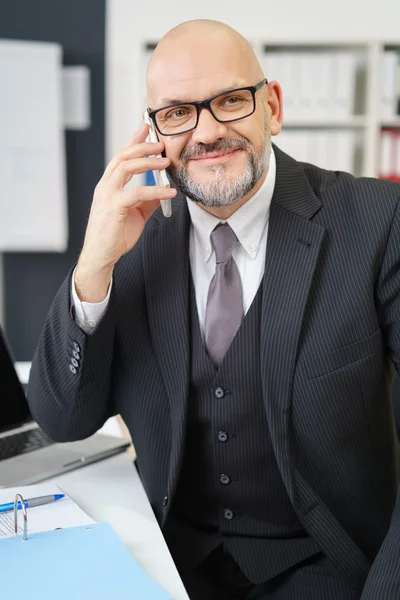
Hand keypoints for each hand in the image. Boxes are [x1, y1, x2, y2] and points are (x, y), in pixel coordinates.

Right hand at [75, 124, 176, 301]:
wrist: (101, 256)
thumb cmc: (115, 235)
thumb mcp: (135, 214)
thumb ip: (147, 200)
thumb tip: (163, 191)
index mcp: (109, 185)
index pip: (120, 156)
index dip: (133, 140)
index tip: (145, 128)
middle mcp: (105, 186)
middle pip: (123, 156)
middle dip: (143, 146)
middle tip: (161, 143)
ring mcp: (107, 195)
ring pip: (126, 168)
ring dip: (148, 162)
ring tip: (165, 161)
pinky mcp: (113, 208)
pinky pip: (136, 193)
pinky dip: (155, 190)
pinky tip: (169, 192)